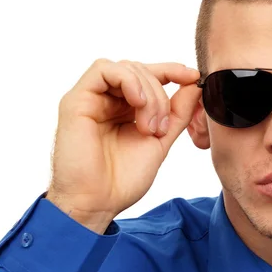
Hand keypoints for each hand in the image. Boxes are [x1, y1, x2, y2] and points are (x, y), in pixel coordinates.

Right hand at [46, 59, 200, 233]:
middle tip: (162, 128)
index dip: (173, 71)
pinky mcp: (76, 100)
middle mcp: (108, 100)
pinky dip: (128, 80)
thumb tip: (196, 84)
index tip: (193, 77)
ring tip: (149, 126)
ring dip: (148, 93)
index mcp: (126, 108)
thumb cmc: (124, 179)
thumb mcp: (161, 140)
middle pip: (141, 70)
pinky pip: (103, 69)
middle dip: (161, 95)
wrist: (98, 203)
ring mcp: (91, 98)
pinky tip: (137, 102)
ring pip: (126, 68)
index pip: (150, 75)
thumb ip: (178, 111)